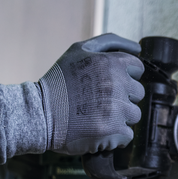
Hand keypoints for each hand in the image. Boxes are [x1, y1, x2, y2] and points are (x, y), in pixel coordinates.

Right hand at [37, 33, 144, 154]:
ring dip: (120, 117)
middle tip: (99, 101)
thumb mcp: (78, 50)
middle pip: (137, 92)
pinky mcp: (115, 131)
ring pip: (134, 114)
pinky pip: (128, 134)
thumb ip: (110, 43)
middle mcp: (117, 84)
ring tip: (97, 115)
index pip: (137, 68)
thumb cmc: (59, 82)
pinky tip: (98, 129)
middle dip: (122, 96)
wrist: (39, 114)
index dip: (124, 76)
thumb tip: (138, 48)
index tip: (108, 83)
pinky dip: (115, 135)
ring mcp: (117, 109)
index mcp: (111, 63)